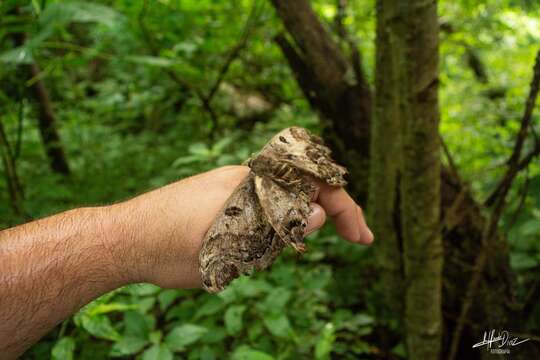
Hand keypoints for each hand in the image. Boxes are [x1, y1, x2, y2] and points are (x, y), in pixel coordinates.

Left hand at [114, 166, 372, 288]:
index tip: (362, 237)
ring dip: (294, 229)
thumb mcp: (228, 241)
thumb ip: (274, 227)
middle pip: (304, 191)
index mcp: (250, 183)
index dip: (345, 207)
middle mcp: (246, 182)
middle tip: (357, 239)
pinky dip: (275, 230)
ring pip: (284, 206)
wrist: (123, 240)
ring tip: (262, 257)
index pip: (312, 184)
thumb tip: (322, 213)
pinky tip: (257, 251)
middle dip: (332, 214)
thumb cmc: (170, 242)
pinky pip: (262, 213)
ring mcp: (234, 192)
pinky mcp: (222, 205)